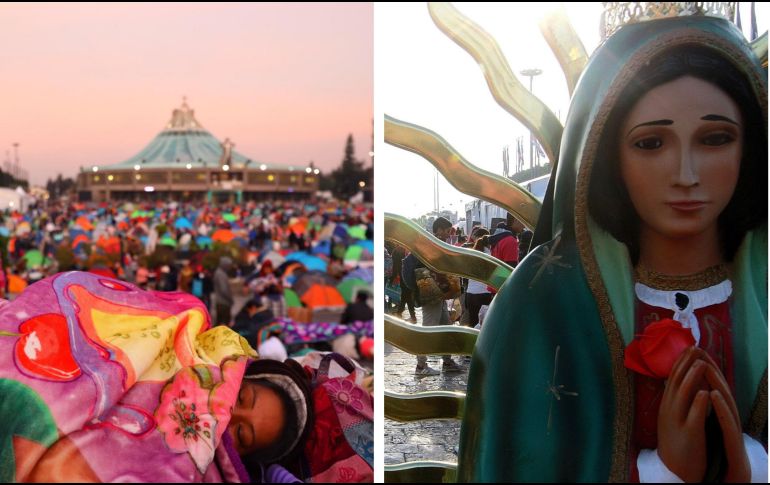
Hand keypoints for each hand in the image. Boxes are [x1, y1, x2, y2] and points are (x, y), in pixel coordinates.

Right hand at [657, 347, 710, 481]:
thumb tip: (681, 381)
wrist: (672, 471)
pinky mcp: (688, 434)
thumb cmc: (676, 443)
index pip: (672, 378)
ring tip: (701, 363)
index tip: (688, 347)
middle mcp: (668, 410)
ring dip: (692, 378)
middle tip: (695, 347)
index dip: (680, 362)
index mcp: (665, 405)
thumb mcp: (671, 418)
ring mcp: (676, 421)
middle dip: (686, 363)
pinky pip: (694, 416)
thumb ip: (675, 400)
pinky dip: (699, 403)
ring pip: (683, 395)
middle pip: (676, 381)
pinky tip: (706, 392)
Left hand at [700, 353, 750, 482]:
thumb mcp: (709, 426)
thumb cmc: (720, 451)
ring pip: (725, 401)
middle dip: (710, 368)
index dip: (703, 369)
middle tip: (699, 349)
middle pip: (719, 389)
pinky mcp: (733, 441)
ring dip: (715, 382)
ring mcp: (732, 428)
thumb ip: (704, 408)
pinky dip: (720, 407)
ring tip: (705, 365)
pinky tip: (713, 394)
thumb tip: (694, 391)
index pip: (711, 387)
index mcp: (719, 413)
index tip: (692, 350)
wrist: (730, 477)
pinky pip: (726, 422)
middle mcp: (727, 417)